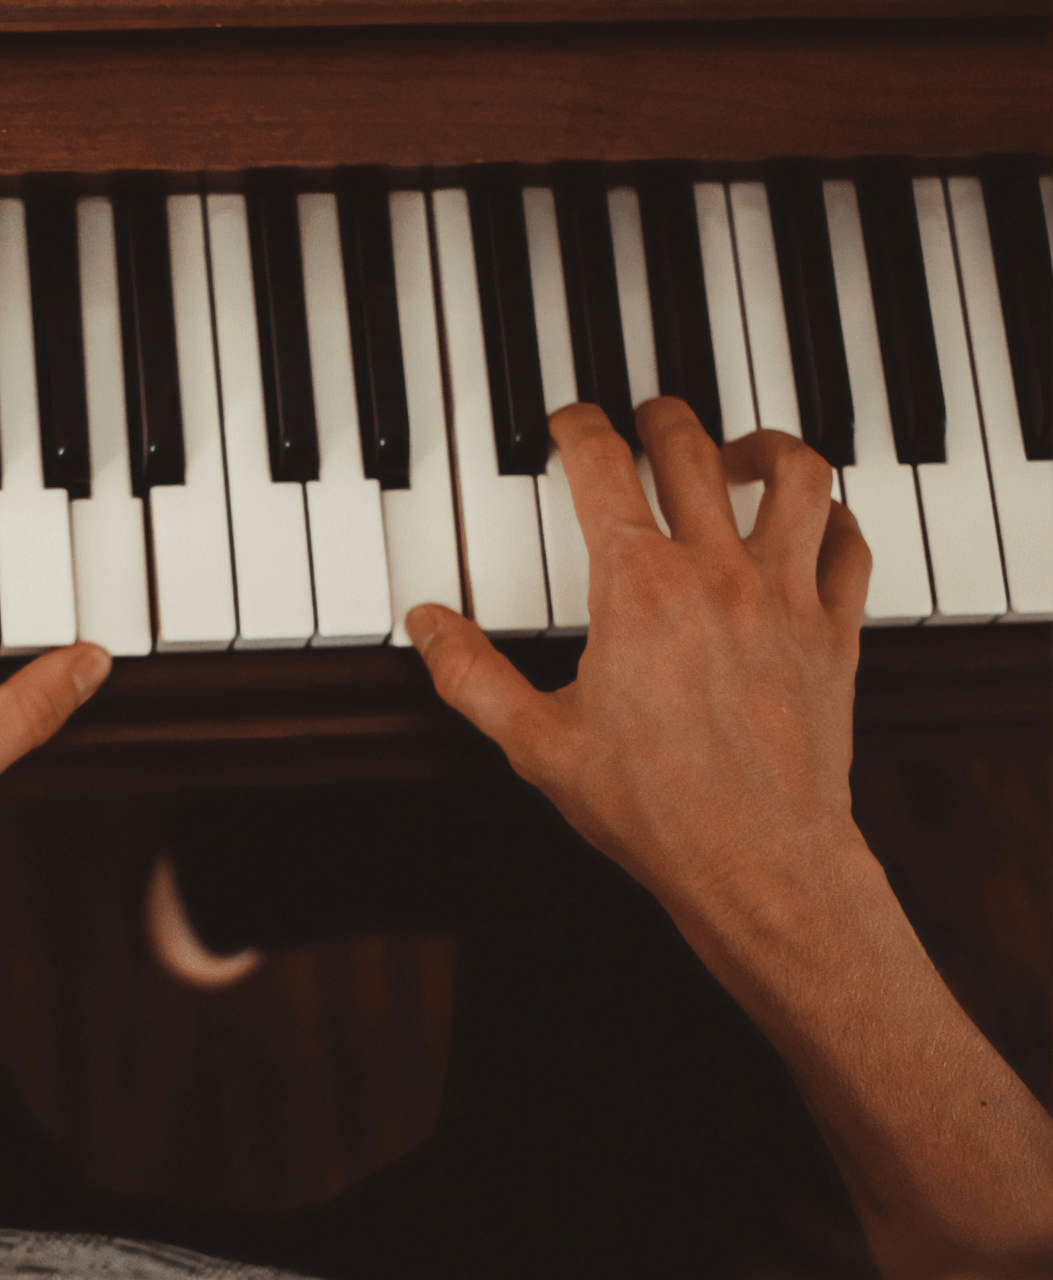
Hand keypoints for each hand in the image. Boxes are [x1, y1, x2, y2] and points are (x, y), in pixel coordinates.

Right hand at [405, 399, 871, 932]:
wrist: (758, 862)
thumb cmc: (653, 810)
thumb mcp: (536, 744)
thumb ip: (470, 676)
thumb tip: (428, 625)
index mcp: (637, 589)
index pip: (603, 466)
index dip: (578, 428)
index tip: (569, 424)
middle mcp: (716, 574)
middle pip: (692, 447)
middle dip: (661, 416)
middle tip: (646, 417)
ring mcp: (786, 597)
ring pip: (796, 475)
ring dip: (764, 446)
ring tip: (739, 452)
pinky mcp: (835, 632)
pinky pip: (851, 545)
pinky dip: (834, 517)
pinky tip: (814, 521)